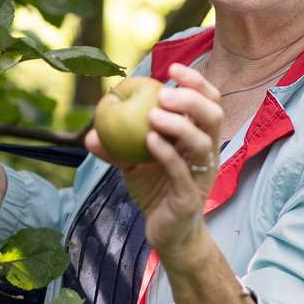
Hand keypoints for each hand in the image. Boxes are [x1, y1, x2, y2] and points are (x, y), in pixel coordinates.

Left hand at [84, 63, 222, 260]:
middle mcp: (206, 154)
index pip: (209, 102)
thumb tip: (90, 133)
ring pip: (203, 142)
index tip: (171, 69)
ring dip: (179, 124)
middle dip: (191, 99)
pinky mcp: (190, 196)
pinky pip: (182, 171)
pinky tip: (149, 140)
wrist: (167, 234)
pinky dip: (167, 153)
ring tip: (152, 115)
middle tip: (163, 93)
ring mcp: (201, 175)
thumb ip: (115, 148)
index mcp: (199, 139)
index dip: (196, 82)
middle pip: (213, 116)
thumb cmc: (156, 193)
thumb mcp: (133, 165)